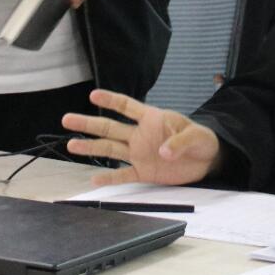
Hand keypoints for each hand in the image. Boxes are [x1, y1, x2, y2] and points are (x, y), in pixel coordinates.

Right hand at [62, 88, 221, 186]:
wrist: (207, 161)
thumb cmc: (201, 140)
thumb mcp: (196, 136)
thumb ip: (179, 141)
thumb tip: (163, 152)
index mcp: (152, 119)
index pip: (127, 106)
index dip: (111, 100)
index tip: (93, 96)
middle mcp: (140, 135)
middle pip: (110, 128)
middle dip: (88, 123)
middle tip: (67, 119)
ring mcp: (139, 153)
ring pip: (110, 149)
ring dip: (91, 147)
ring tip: (71, 144)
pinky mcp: (143, 172)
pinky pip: (123, 175)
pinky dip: (109, 178)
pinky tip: (94, 179)